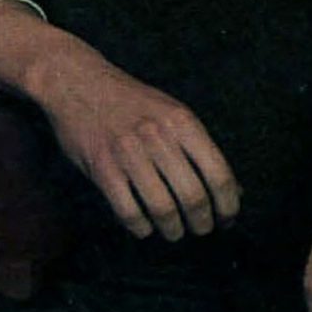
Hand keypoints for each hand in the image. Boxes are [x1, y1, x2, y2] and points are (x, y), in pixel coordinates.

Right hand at [31, 42, 240, 240]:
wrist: (75, 81)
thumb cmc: (130, 102)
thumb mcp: (171, 113)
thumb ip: (200, 150)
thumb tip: (236, 191)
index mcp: (182, 121)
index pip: (219, 175)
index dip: (228, 206)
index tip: (226, 220)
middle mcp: (157, 135)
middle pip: (193, 197)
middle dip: (201, 223)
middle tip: (200, 230)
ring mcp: (127, 151)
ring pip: (163, 209)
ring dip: (172, 230)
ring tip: (173, 231)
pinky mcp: (101, 167)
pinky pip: (129, 212)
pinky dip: (140, 228)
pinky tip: (143, 226)